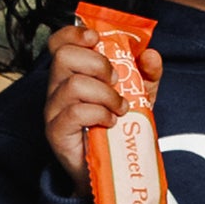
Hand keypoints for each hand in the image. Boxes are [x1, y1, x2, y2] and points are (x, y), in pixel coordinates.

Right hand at [41, 22, 141, 178]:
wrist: (110, 169)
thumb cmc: (118, 128)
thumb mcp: (139, 96)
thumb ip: (147, 74)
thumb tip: (150, 54)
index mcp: (72, 74)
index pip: (59, 43)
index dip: (74, 34)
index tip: (96, 38)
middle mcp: (57, 88)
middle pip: (64, 56)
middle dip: (98, 63)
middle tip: (115, 81)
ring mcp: (54, 110)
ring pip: (74, 84)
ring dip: (105, 94)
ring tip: (119, 108)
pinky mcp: (56, 132)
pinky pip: (75, 112)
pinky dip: (99, 113)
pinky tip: (110, 122)